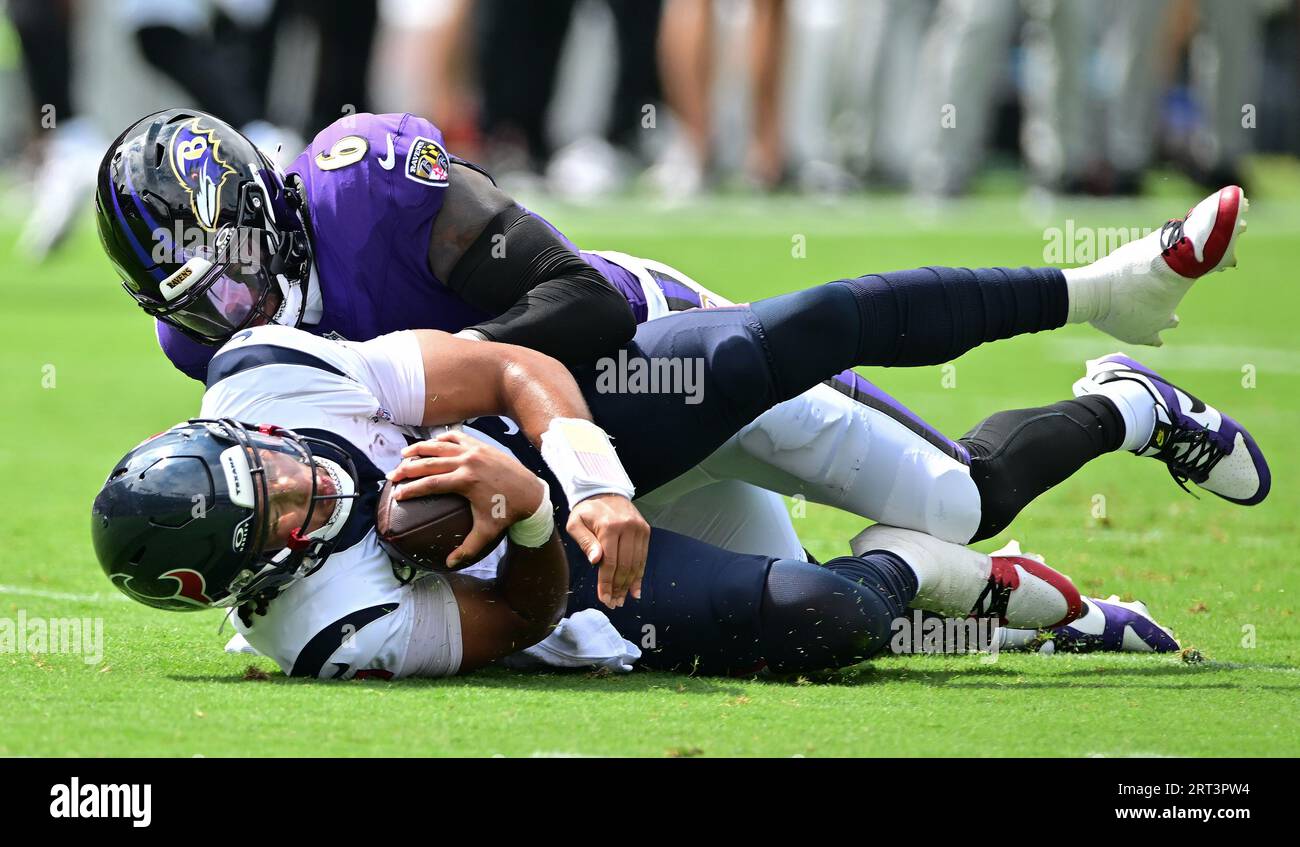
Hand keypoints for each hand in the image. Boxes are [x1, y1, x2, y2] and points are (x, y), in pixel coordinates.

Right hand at [387, 431, 543, 566]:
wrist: (531, 492)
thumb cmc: (507, 512)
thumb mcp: (487, 532)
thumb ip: (467, 548)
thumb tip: (449, 563)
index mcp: (466, 481)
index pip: (430, 483)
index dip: (411, 488)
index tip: (397, 494)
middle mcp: (467, 462)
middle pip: (429, 462)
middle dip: (408, 469)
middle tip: (392, 476)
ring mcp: (474, 450)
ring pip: (439, 446)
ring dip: (419, 449)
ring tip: (404, 456)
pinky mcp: (481, 445)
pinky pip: (456, 438)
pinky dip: (441, 439)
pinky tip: (431, 444)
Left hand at [566, 494, 648, 608]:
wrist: (605, 491)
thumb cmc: (586, 511)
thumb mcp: (576, 523)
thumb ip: (585, 541)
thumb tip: (596, 561)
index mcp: (609, 526)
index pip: (610, 562)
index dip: (607, 583)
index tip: (604, 599)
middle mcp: (628, 527)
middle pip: (625, 565)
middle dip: (618, 588)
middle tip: (613, 603)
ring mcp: (639, 529)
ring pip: (636, 563)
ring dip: (629, 585)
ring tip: (622, 599)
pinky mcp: (645, 530)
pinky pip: (643, 556)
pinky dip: (640, 574)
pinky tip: (635, 590)